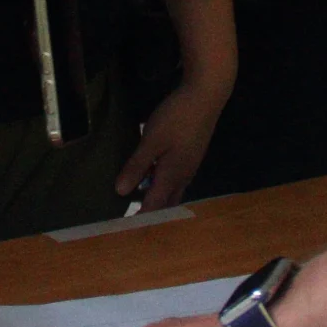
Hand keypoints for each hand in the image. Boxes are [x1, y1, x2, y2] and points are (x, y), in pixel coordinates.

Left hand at [114, 78, 229, 208]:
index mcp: (172, 176)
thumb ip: (137, 166)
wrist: (206, 96)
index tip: (124, 230)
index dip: (139, 220)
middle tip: (128, 214)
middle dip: (149, 212)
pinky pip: (175, 178)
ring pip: (171, 190)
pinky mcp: (191, 155)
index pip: (154, 207)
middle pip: (165, 203)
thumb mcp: (151, 140)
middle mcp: (183, 177)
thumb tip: (120, 192)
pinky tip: (151, 171)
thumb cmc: (177, 118)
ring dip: (155, 196)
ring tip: (135, 194)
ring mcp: (189, 166)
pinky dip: (161, 182)